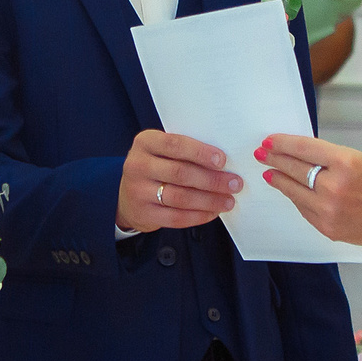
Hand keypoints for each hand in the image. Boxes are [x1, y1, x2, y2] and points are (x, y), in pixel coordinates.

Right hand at [119, 130, 238, 232]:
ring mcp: (138, 191)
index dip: (200, 153)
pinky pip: (176, 217)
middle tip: (234, 183)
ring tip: (228, 200)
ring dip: (209, 200)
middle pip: (180, 173)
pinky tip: (213, 212)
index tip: (222, 160)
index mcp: (145, 142)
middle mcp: (138, 165)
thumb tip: (224, 161)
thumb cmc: (156, 167)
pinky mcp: (144, 214)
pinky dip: (198, 216)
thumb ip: (185, 152)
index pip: (175, 145)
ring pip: (180, 197)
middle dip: (212, 180)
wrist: (127, 195)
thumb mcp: (162, 152)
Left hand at [256, 135, 361, 251]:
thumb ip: (330, 158)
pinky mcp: (327, 228)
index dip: (282, 143)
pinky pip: (304, 210)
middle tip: (261, 153)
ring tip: (270, 173)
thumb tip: (300, 155)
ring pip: (294, 191)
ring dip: (280, 180)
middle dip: (275, 159)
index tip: (269, 140)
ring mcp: (329, 209)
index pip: (303, 148)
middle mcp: (334, 186)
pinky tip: (291, 191)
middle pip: (294, 169)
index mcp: (345, 162)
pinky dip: (296, 198)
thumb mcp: (359, 159)